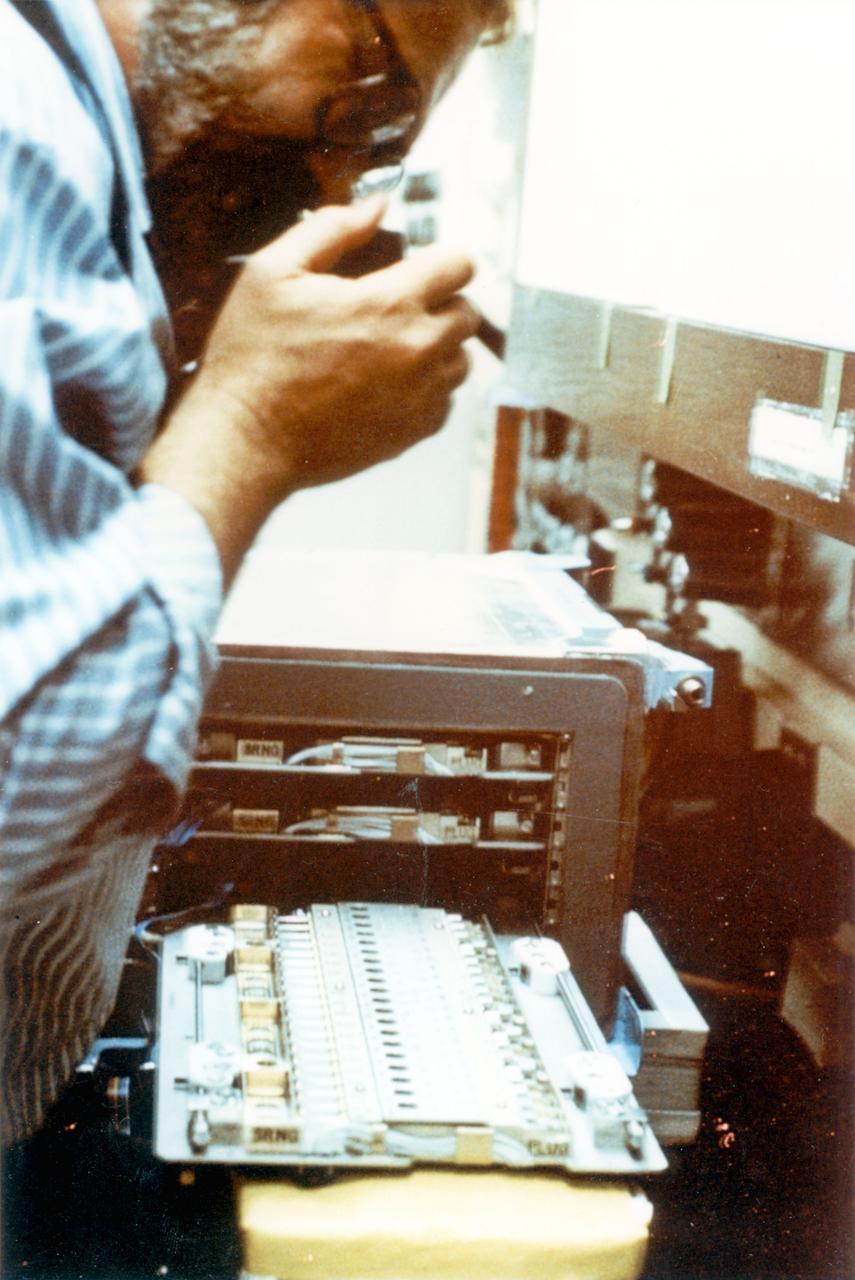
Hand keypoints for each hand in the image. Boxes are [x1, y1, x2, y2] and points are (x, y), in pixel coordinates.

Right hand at [139, 198, 478, 582]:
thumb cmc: (252, 357)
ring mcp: (420, 397)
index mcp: (390, 303)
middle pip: (468, 314)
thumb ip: (331, 229)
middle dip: (440, 302)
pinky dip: (426, 390)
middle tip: (398, 308)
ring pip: (461, 361)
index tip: (418, 267)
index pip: (460, 265)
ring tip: (390, 348)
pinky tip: (386, 385)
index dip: (439, 259)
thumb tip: (376, 206)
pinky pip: (444, 403)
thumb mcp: (274, 271)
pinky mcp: (413, 433)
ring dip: (437, 348)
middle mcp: (417, 350)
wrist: (245, 438)